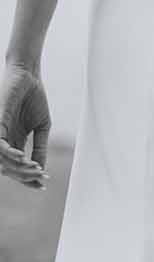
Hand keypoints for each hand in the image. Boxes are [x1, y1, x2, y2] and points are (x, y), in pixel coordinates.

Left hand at [0, 62, 50, 190]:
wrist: (29, 76)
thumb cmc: (34, 98)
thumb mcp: (42, 126)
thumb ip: (40, 147)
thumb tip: (41, 168)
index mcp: (12, 143)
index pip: (16, 168)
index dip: (27, 179)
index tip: (42, 185)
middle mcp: (3, 141)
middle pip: (8, 169)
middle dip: (25, 176)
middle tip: (42, 176)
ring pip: (3, 162)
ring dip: (19, 169)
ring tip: (36, 168)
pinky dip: (9, 155)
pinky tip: (22, 157)